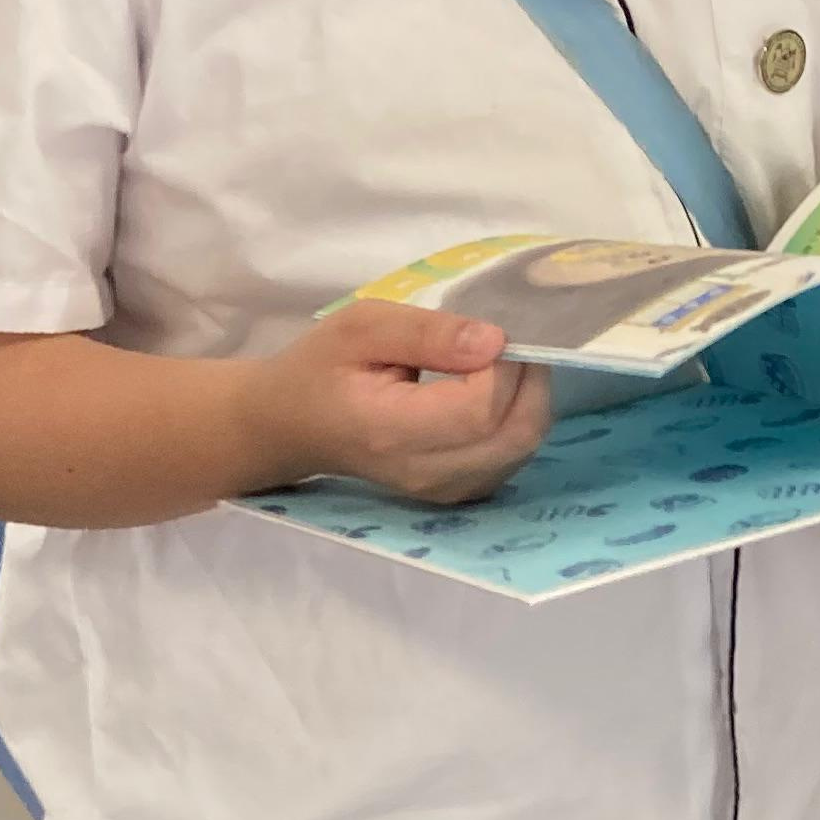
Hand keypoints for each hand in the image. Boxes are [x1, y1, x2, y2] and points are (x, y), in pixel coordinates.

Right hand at [249, 299, 551, 508]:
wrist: (292, 426)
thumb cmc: (320, 368)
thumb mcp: (361, 327)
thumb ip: (427, 332)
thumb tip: (494, 341)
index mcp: (391, 431)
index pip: (480, 408)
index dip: (501, 365)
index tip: (486, 331)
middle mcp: (424, 473)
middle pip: (515, 433)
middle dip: (527, 379)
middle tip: (506, 343)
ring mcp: (443, 491)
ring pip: (522, 447)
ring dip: (527, 399)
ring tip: (498, 364)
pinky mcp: (458, 493)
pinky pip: (513, 457)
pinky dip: (518, 420)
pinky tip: (494, 393)